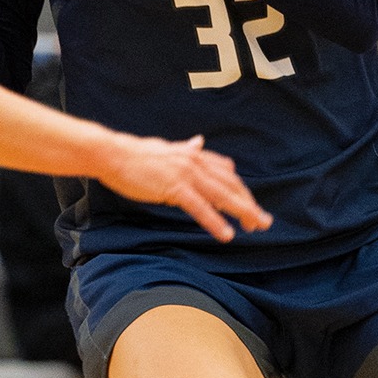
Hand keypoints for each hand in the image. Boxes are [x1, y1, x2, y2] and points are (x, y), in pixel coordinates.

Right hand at [94, 133, 271, 243]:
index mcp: (194, 154)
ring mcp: (186, 174)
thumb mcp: (167, 149)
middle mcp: (195, 162)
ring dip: (243, 211)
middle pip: (230, 185)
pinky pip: (200, 208)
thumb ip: (186, 148)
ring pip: (222, 196)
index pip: (226, 173)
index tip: (250, 205)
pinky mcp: (174, 188)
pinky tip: (227, 234)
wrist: (113, 154)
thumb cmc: (136, 154)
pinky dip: (215, 221)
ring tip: (256, 226)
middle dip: (249, 203)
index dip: (241, 190)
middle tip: (263, 222)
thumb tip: (199, 142)